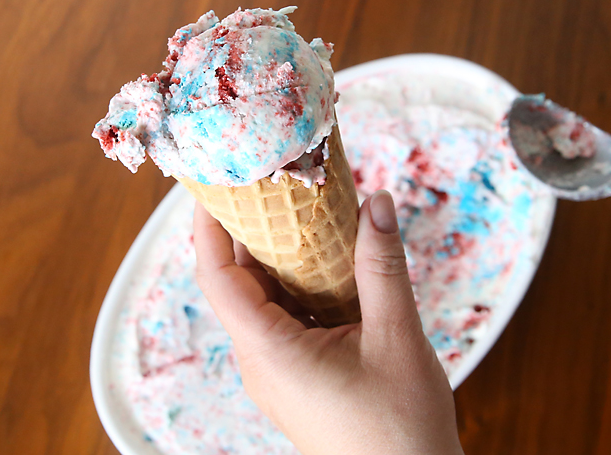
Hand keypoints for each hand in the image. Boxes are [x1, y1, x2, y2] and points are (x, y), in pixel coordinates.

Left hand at [193, 190, 463, 454]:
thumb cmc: (400, 429)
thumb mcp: (395, 338)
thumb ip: (382, 266)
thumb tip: (377, 202)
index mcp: (270, 351)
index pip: (217, 276)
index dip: (210, 225)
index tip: (217, 182)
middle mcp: (262, 360)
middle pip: (240, 281)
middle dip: (253, 229)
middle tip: (274, 181)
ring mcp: (279, 370)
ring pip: (267, 298)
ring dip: (283, 255)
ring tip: (305, 210)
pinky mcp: (299, 375)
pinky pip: (289, 317)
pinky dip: (303, 283)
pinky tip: (332, 260)